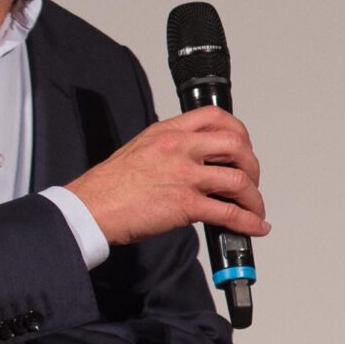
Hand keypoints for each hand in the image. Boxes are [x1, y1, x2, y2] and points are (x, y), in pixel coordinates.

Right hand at [66, 107, 270, 246]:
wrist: (90, 208)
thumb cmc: (110, 185)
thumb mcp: (141, 148)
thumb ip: (171, 149)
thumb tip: (197, 161)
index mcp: (168, 132)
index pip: (214, 116)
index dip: (238, 131)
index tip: (244, 146)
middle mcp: (179, 148)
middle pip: (236, 145)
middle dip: (252, 165)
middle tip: (250, 180)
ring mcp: (184, 175)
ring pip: (239, 180)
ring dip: (254, 198)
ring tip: (254, 209)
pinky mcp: (185, 203)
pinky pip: (229, 213)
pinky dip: (248, 223)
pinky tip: (254, 227)